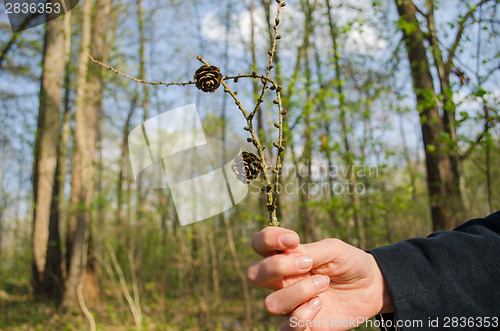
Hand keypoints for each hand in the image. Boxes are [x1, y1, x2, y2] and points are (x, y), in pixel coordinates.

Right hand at [247, 227, 392, 330]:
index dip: (268, 239)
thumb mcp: (334, 249)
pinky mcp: (302, 325)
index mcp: (286, 257)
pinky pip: (287, 329)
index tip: (293, 239)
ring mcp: (290, 303)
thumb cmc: (349, 263)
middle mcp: (282, 280)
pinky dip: (302, 316)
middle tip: (308, 263)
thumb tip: (290, 254)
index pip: (259, 244)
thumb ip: (311, 250)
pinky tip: (319, 305)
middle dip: (278, 267)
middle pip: (254, 274)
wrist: (371, 287)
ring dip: (298, 292)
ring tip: (323, 284)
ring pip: (271, 303)